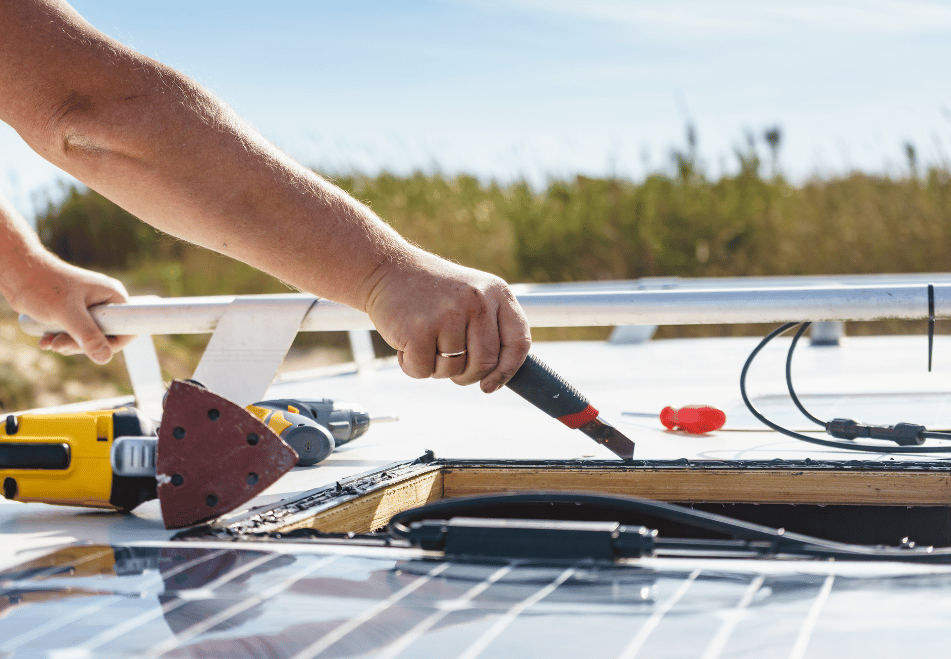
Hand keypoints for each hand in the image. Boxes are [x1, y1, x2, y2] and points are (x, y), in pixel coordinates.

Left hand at [8, 255, 131, 364]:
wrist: (17, 273)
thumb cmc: (43, 284)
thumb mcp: (67, 312)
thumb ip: (87, 335)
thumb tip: (104, 358)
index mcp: (112, 296)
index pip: (127, 327)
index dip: (112, 344)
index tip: (91, 349)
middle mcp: (104, 302)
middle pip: (106, 336)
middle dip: (82, 346)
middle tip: (61, 345)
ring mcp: (89, 308)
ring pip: (88, 338)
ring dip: (68, 344)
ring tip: (50, 342)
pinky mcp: (74, 313)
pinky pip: (75, 334)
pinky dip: (61, 339)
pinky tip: (46, 340)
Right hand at [364, 249, 530, 391]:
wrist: (386, 268)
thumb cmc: (431, 291)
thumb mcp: (472, 296)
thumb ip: (490, 328)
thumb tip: (498, 376)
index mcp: (497, 292)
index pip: (518, 342)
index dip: (507, 371)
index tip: (490, 385)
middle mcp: (477, 301)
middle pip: (485, 363)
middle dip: (466, 375)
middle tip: (448, 364)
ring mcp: (448, 314)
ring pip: (454, 370)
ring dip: (436, 367)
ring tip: (424, 341)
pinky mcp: (419, 329)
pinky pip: (423, 371)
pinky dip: (412, 366)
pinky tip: (407, 342)